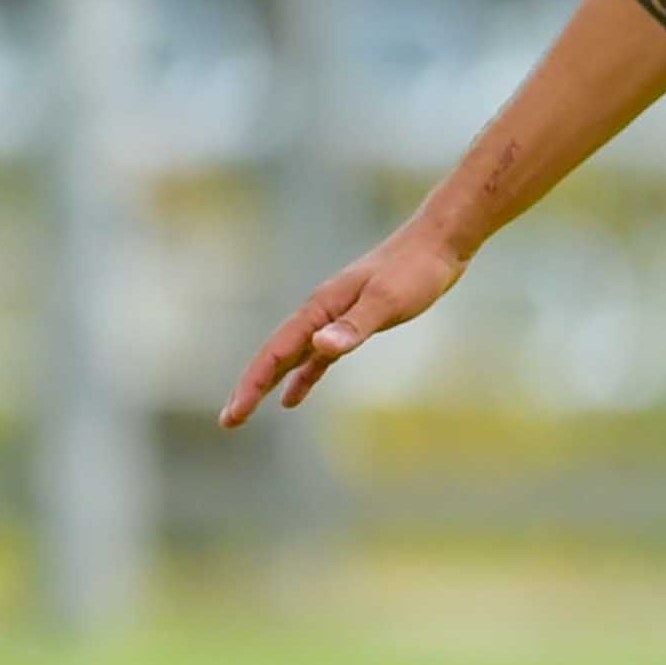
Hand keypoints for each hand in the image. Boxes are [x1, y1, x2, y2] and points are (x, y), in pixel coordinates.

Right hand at [221, 222, 466, 423]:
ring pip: (291, 357)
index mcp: (320, 309)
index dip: (252, 384)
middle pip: (275, 356)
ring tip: (245, 410)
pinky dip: (302, 377)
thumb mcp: (387, 302)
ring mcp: (333, 318)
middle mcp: (319, 313)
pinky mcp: (352, 324)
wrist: (437, 243)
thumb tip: (319, 347)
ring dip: (269, 383)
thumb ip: (354, 326)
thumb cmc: (415, 270)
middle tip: (228, 421)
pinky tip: (293, 397)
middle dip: (250, 388)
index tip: (233, 414)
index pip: (276, 352)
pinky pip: (316, 358)